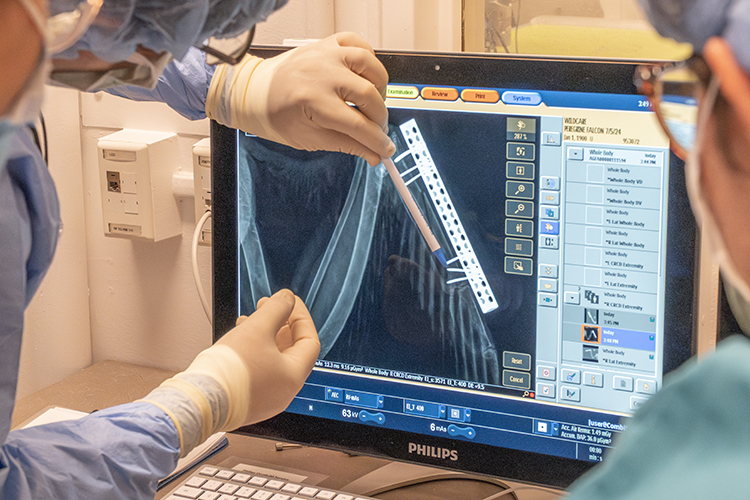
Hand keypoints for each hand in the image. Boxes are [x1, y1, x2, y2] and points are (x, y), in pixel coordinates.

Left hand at [206, 32, 395, 165]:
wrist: (255, 91)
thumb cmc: (276, 115)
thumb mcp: (310, 139)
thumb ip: (347, 145)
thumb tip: (375, 154)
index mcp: (313, 100)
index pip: (358, 125)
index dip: (377, 141)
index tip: (385, 149)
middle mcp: (321, 73)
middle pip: (369, 96)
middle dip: (379, 119)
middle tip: (377, 130)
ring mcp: (326, 54)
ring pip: (371, 66)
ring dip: (379, 88)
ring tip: (372, 103)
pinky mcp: (327, 43)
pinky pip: (359, 44)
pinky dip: (369, 59)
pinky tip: (365, 76)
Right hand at [218, 289, 319, 424]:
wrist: (200, 401)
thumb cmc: (230, 369)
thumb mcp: (258, 328)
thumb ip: (277, 308)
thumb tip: (288, 299)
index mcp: (294, 377)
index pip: (310, 341)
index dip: (300, 316)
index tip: (289, 301)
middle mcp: (284, 392)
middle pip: (292, 350)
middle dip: (280, 324)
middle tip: (267, 307)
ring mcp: (266, 399)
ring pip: (273, 360)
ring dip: (264, 335)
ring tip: (248, 320)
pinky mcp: (248, 401)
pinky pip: (259, 371)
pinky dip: (254, 352)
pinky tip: (238, 339)